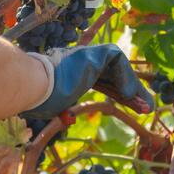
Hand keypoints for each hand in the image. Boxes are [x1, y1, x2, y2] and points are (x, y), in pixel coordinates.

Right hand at [22, 45, 153, 119]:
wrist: (29, 86)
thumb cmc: (35, 98)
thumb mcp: (52, 105)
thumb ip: (61, 107)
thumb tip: (65, 118)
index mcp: (71, 71)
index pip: (100, 78)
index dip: (115, 89)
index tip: (128, 102)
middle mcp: (79, 60)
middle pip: (112, 73)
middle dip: (130, 90)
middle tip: (144, 106)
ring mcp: (84, 54)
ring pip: (117, 63)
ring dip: (133, 86)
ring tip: (144, 106)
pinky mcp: (90, 54)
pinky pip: (116, 59)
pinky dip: (125, 77)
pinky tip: (127, 95)